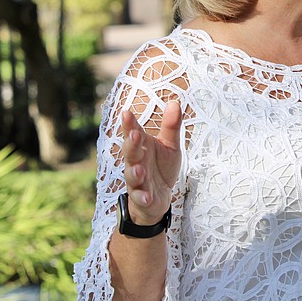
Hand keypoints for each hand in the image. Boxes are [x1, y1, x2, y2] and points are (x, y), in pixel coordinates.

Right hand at [120, 101, 182, 224]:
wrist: (159, 198)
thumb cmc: (161, 168)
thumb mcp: (170, 146)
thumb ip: (171, 126)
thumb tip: (175, 102)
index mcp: (142, 147)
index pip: (133, 133)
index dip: (129, 124)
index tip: (126, 113)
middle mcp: (136, 162)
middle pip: (130, 153)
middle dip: (131, 145)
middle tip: (134, 135)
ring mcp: (138, 181)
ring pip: (132, 176)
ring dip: (134, 172)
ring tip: (139, 169)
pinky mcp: (143, 198)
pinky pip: (141, 198)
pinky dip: (142, 197)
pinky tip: (146, 196)